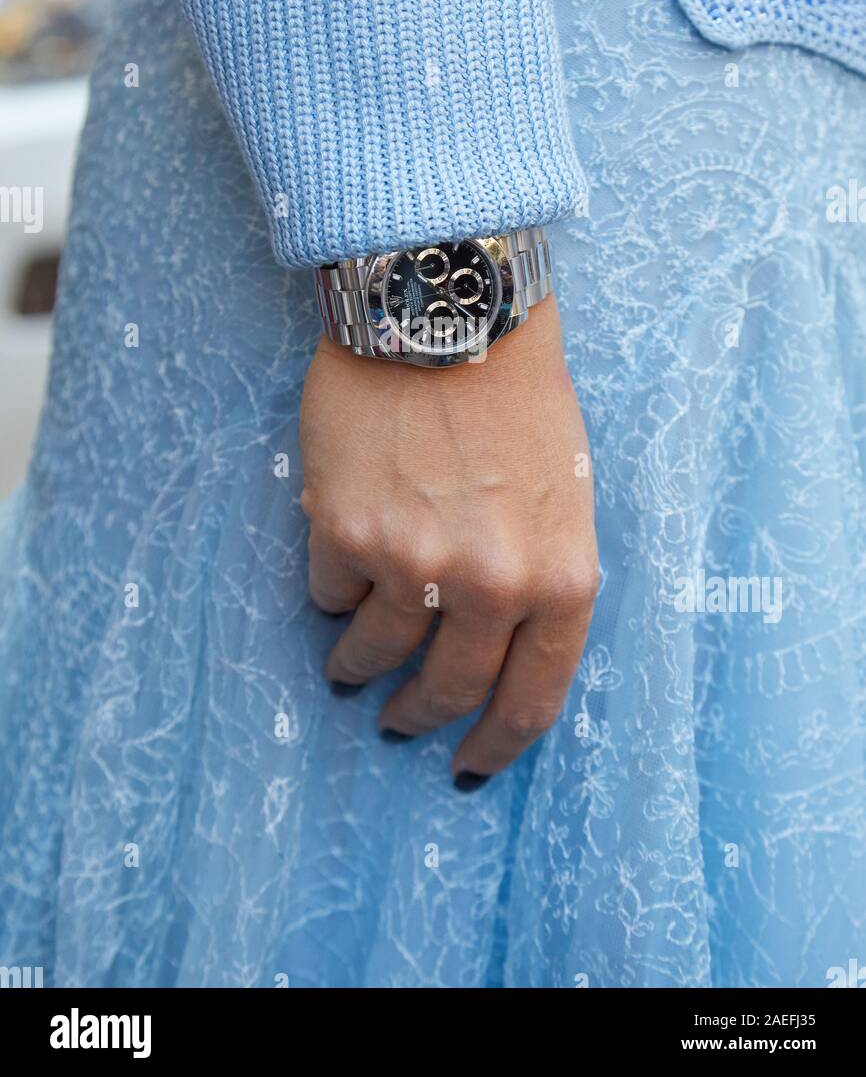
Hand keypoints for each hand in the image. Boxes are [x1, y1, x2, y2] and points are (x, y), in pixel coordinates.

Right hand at [299, 294, 598, 787]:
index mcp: (562, 579)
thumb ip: (543, 575)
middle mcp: (492, 584)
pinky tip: (339, 572)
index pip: (531, 701)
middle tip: (402, 721)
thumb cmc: (519, 395)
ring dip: (358, 668)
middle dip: (419, 715)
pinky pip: (330, 593)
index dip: (496, 746)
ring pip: (374, 653)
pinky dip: (333, 593)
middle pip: (448, 689)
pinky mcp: (345, 530)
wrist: (449, 312)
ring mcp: (414, 561)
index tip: (469, 764)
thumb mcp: (567, 494)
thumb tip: (498, 643)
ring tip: (348, 666)